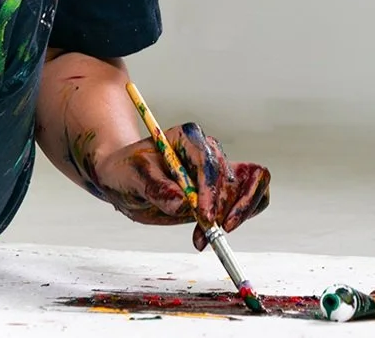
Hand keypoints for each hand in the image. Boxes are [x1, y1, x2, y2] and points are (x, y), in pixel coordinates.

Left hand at [84, 122, 269, 250]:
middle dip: (225, 208)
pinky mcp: (221, 189)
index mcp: (187, 137)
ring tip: (211, 238)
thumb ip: (158, 188)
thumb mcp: (134, 176)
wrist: (124, 178)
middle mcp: (207, 151)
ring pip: (249, 186)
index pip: (209, 161)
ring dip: (239, 213)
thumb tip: (183, 205)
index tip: (205, 217)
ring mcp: (216, 170)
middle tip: (209, 234)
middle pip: (233, 176)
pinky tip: (215, 234)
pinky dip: (243, 216)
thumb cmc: (126, 169)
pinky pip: (249, 197)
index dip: (211, 190)